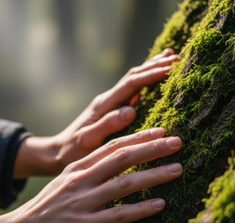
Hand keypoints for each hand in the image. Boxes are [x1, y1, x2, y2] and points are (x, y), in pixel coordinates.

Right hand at [0, 128, 181, 222]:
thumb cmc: (42, 211)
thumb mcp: (62, 184)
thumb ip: (85, 174)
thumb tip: (112, 168)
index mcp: (76, 168)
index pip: (112, 146)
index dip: (138, 137)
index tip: (161, 131)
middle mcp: (81, 180)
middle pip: (122, 158)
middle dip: (153, 148)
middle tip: (178, 142)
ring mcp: (83, 202)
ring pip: (125, 184)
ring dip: (154, 175)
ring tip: (177, 169)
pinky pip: (119, 215)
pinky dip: (141, 209)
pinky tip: (161, 205)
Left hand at [13, 48, 178, 176]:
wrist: (56, 153)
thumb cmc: (72, 151)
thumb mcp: (87, 141)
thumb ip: (107, 125)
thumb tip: (131, 110)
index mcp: (103, 105)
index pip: (131, 83)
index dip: (152, 74)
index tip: (172, 68)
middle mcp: (107, 100)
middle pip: (134, 76)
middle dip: (156, 66)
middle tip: (178, 58)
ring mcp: (109, 104)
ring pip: (133, 80)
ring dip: (152, 68)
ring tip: (170, 58)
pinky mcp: (112, 110)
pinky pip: (133, 91)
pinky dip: (146, 80)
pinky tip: (155, 79)